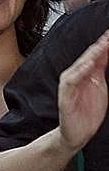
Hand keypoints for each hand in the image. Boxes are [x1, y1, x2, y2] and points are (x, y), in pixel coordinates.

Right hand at [56, 29, 108, 151]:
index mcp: (85, 74)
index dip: (104, 46)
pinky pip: (71, 82)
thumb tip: (106, 54)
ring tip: (100, 47)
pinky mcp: (66, 96)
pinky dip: (78, 73)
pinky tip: (87, 66)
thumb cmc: (87, 113)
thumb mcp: (100, 87)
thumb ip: (100, 70)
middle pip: (87, 58)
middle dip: (98, 47)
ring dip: (89, 57)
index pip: (95, 56)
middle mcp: (77, 77)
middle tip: (108, 37)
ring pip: (79, 67)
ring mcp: (70, 86)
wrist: (76, 134)